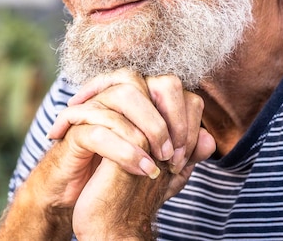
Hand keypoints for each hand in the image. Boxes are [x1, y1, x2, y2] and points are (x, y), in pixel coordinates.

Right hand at [49, 69, 211, 173]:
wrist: (85, 202)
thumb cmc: (121, 178)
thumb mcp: (159, 168)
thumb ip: (184, 154)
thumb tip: (208, 139)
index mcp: (137, 101)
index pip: (172, 89)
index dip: (185, 120)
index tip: (185, 157)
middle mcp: (114, 96)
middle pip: (149, 82)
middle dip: (170, 120)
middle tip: (174, 157)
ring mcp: (92, 107)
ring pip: (125, 95)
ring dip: (150, 130)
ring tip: (159, 163)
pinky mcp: (73, 127)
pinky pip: (101, 126)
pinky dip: (126, 149)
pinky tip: (142, 170)